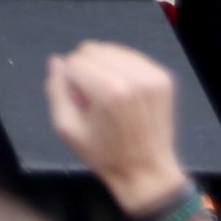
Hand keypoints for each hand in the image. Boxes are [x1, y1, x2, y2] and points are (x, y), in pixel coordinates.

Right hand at [42, 40, 185, 216]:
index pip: (73, 61)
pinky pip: (131, 57)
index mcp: (108, 90)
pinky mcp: (164, 77)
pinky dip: (122, 68)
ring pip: (112, 50)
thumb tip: (56, 61)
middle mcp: (133, 77)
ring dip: (104, 67)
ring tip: (110, 95)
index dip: (69, 81)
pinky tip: (124, 92)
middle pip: (92, 49)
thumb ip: (56, 90)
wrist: (147, 171)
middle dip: (85, 70)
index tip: (80, 103)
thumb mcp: (66, 129)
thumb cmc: (104, 154)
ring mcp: (152, 76)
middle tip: (93, 99)